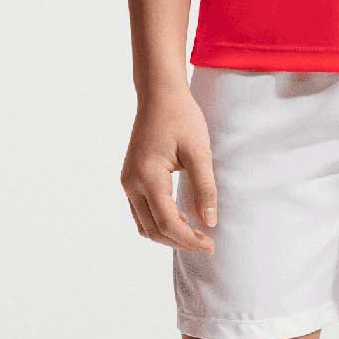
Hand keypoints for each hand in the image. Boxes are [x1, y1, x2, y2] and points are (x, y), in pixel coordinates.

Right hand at [120, 85, 217, 252]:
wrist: (159, 94)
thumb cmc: (181, 118)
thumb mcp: (199, 152)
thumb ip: (205, 188)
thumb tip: (208, 222)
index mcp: (147, 177)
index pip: (167, 223)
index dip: (189, 239)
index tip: (210, 244)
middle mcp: (131, 183)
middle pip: (153, 229)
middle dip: (179, 241)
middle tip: (206, 243)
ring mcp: (128, 181)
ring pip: (144, 224)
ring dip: (168, 234)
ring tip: (195, 233)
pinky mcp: (130, 178)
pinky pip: (141, 211)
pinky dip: (159, 221)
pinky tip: (181, 217)